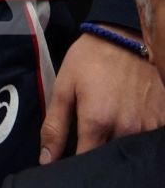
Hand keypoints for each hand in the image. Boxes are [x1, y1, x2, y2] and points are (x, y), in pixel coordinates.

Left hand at [39, 26, 164, 162]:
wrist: (124, 37)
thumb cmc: (90, 60)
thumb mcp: (64, 87)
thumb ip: (55, 126)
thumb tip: (47, 159)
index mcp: (97, 121)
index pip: (86, 160)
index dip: (76, 161)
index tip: (71, 155)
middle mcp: (126, 128)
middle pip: (109, 157)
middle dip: (97, 151)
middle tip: (90, 134)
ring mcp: (147, 125)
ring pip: (129, 149)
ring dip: (118, 142)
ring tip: (110, 123)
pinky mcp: (162, 119)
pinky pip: (148, 139)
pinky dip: (137, 135)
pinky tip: (128, 119)